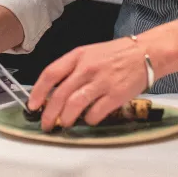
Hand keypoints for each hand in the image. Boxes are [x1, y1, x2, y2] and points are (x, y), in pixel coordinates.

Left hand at [27, 38, 147, 130]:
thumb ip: (72, 68)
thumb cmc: (115, 54)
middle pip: (60, 94)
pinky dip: (89, 120)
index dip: (38, 91)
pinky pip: (95, 113)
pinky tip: (89, 119)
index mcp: (78, 55)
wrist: (144, 53)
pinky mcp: (115, 95)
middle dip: (49, 113)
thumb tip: (55, 90)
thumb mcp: (89, 53)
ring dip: (66, 118)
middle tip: (46, 123)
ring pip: (74, 105)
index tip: (33, 104)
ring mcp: (101, 82)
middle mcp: (87, 68)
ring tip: (64, 123)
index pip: (51, 73)